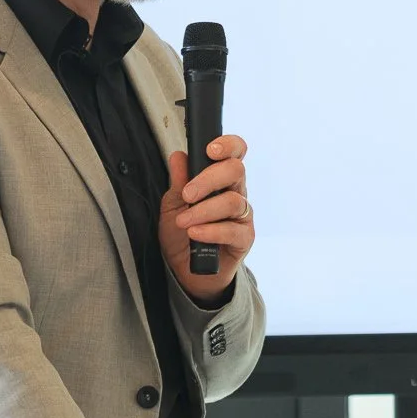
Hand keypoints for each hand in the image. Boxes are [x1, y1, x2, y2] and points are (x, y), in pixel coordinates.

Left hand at [162, 134, 252, 301]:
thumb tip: (178, 156)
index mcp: (221, 180)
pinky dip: (211, 231)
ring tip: (184, 221)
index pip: (235, 153)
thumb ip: (178, 182)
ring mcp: (242, 216)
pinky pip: (233, 230)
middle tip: (187, 194)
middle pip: (236, 170)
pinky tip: (195, 234)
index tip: (210, 150)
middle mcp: (236, 193)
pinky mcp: (244, 238)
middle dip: (208, 179)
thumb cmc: (183, 234)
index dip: (228, 145)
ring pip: (233, 201)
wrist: (188, 272)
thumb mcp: (172, 205)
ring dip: (204, 210)